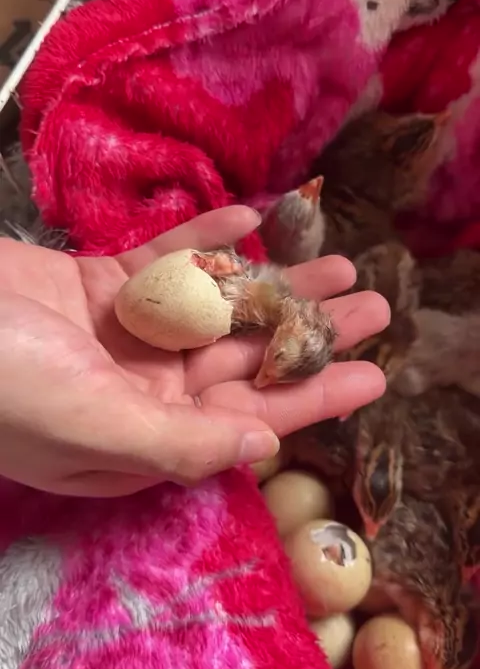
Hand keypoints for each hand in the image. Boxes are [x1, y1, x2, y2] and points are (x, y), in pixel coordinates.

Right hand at [0, 206, 388, 495]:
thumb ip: (178, 443)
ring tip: (335, 262)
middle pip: (244, 359)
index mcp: (142, 437)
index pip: (247, 420)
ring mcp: (119, 335)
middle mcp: (139, 389)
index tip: (373, 376)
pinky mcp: (97, 284)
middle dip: (308, 333)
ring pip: (215, 309)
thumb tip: (261, 449)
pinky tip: (251, 219)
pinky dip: (204, 242)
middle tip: (372, 305)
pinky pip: (164, 263)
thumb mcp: (89, 425)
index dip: (313, 397)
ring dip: (273, 283)